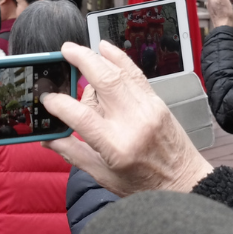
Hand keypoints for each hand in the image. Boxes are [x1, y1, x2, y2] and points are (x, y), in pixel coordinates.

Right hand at [41, 42, 211, 195]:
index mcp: (117, 146)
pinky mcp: (157, 102)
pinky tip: (106, 49)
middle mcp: (134, 123)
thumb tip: (48, 140)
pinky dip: (120, 59)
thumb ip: (74, 154)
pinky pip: (136, 74)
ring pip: (120, 73)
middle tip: (63, 52)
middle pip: (104, 82)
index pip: (81, 116)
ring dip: (97, 57)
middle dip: (81, 61)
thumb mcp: (104, 176)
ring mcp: (148, 109)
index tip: (47, 99)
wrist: (185, 183)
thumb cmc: (146, 185)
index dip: (59, 104)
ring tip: (77, 50)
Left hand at [205, 0, 232, 28]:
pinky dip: (226, 10)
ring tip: (229, 9)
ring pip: (222, 3)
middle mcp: (209, 3)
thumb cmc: (224, 12)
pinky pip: (222, 9)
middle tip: (230, 5)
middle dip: (227, 0)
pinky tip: (228, 12)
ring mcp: (212, 9)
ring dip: (227, 5)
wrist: (224, 25)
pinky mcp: (216, 14)